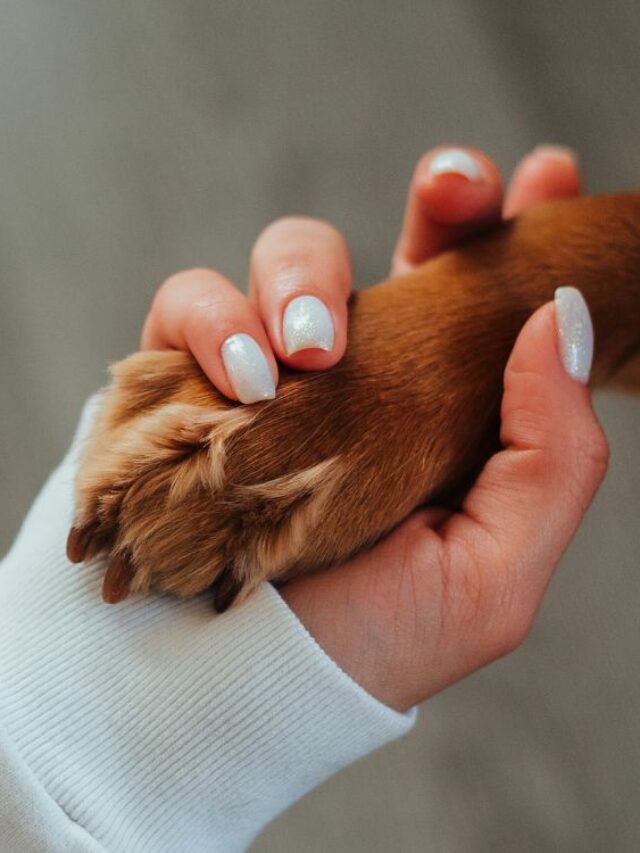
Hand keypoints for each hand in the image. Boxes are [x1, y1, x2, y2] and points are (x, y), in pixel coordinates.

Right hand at [141, 144, 605, 712]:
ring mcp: (270, 370)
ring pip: (290, 255)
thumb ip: (551, 458)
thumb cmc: (361, 644)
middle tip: (452, 187)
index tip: (546, 175)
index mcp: (439, 412)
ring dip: (302, 276)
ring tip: (301, 354)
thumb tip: (561, 319)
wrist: (227, 693)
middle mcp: (359, 378)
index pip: (485, 303)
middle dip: (439, 199)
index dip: (515, 232)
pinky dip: (210, 322)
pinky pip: (189, 302)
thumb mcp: (490, 577)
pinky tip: (239, 379)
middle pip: (401, 246)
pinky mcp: (185, 377)